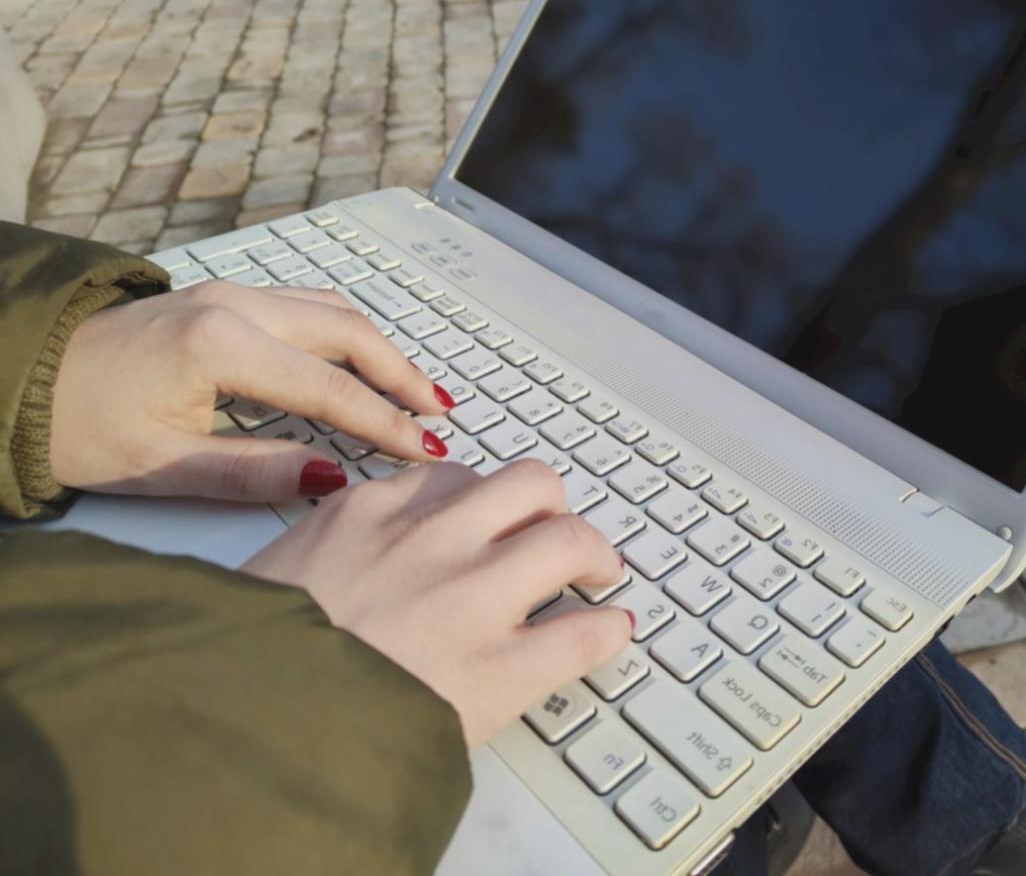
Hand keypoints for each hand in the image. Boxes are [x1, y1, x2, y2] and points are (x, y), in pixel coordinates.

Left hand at [51, 280, 452, 500]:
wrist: (20, 378)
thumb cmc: (76, 424)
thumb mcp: (166, 466)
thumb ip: (258, 472)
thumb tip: (332, 478)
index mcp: (220, 345)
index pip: (329, 388)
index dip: (384, 424)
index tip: (425, 452)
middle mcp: (232, 305)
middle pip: (347, 331)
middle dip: (401, 375)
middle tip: (440, 414)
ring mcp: (227, 293)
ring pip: (331, 310)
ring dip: (379, 349)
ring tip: (414, 390)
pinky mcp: (220, 298)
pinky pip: (305, 305)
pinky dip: (346, 333)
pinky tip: (361, 361)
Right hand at [242, 460, 633, 747]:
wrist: (239, 721)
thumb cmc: (246, 658)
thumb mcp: (278, 571)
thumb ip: (332, 550)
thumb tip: (356, 561)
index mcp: (370, 512)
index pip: (453, 478)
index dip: (484, 502)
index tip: (495, 523)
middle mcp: (430, 539)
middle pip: (528, 486)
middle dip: (551, 508)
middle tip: (558, 536)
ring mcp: (470, 599)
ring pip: (567, 539)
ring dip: (592, 553)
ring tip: (598, 573)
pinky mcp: (498, 670)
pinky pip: (580, 633)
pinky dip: (606, 630)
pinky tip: (612, 631)